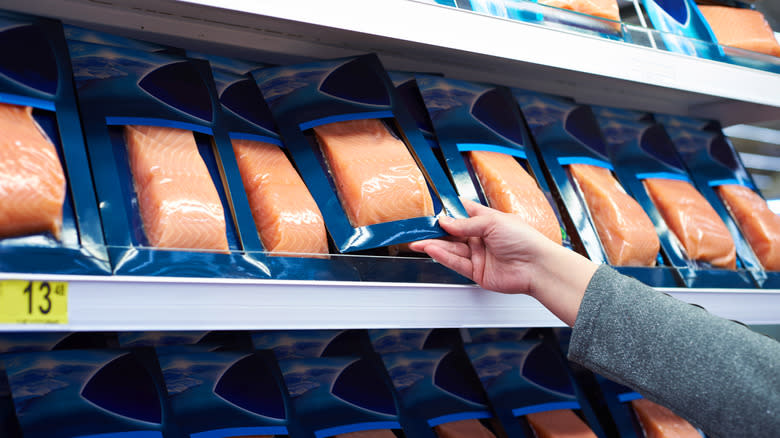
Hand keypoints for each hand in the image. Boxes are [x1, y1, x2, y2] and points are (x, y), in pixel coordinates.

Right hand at [410, 199, 550, 294]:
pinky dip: (443, 256)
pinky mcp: (477, 271)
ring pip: (451, 249)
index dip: (447, 211)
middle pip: (452, 233)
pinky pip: (456, 263)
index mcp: (487, 221)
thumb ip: (466, 224)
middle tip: (418, 229)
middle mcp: (481, 238)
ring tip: (418, 241)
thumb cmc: (525, 240)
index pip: (462, 213)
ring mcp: (478, 255)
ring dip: (434, 245)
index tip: (431, 210)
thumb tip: (445, 221)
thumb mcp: (492, 222)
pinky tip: (432, 250)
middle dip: (435, 231)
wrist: (537, 266)